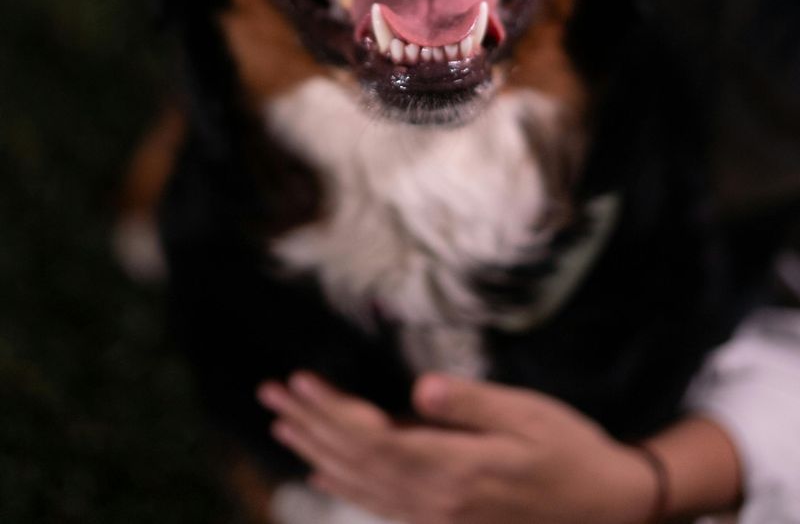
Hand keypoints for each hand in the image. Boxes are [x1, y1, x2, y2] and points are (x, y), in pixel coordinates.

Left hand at [258, 372, 658, 523]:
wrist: (603, 509)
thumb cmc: (569, 452)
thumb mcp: (528, 417)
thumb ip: (471, 405)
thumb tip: (420, 389)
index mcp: (452, 469)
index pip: (372, 438)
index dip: (330, 410)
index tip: (297, 379)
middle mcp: (433, 500)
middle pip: (355, 461)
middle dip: (308, 425)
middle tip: (270, 394)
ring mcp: (435, 516)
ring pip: (360, 484)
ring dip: (316, 451)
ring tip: (281, 424)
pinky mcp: (442, 520)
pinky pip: (378, 502)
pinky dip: (344, 482)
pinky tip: (324, 467)